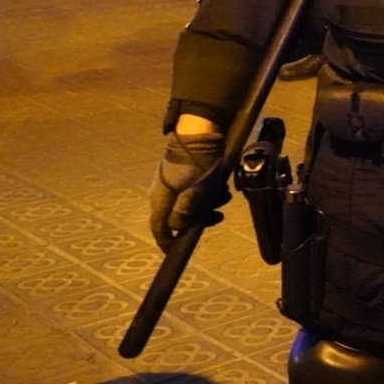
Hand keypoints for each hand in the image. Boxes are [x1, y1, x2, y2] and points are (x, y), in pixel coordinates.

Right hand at [149, 130, 226, 251]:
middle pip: (179, 216)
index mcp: (160, 200)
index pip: (159, 228)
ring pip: (190, 202)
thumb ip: (185, 212)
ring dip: (208, 204)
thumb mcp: (194, 192)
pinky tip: (222, 188)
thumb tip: (177, 228)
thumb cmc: (197, 165)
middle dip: (201, 218)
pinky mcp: (182, 174)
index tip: (174, 250)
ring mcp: (171, 182)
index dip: (166, 241)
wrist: (199, 134)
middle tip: (218, 216)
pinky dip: (208, 193)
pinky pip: (194, 190)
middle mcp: (162, 193)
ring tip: (224, 197)